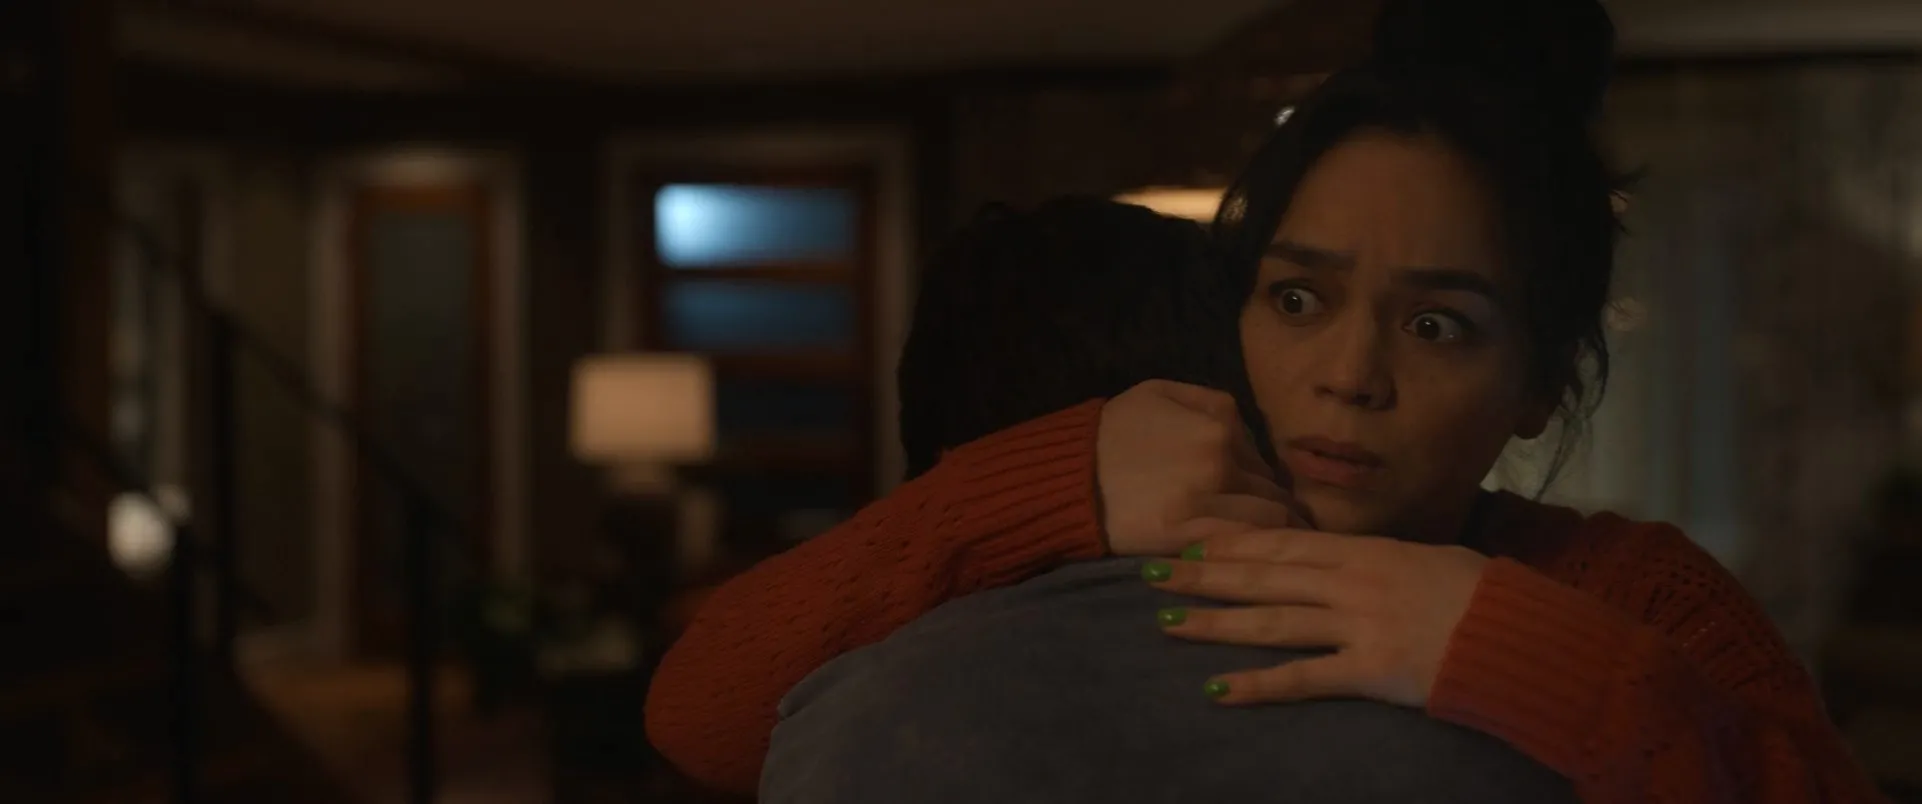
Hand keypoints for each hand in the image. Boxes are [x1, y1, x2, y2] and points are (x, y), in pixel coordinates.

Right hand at [1096, 381, 1308, 556]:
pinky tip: (1260, 560)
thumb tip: (1242, 430)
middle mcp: (1221, 459)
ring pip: (1270, 518)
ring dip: (1277, 531)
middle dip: (1276, 506)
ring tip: (1276, 547)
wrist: (1066, 476)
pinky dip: (1259, 550)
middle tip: (1278, 526)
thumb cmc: (1110, 431)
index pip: (1263, 456)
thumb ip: (1209, 401)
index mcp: (1218, 423)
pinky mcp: (1190, 535)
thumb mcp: (1157, 393)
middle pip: (1272, 489)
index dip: (1264, 478)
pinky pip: (1245, 543)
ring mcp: (1207, 499)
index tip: (1262, 495)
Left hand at [1146, 528, 1489, 707]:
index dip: (1232, 542)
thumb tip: (1342, 559)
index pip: (1283, 542)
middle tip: (1154, 572)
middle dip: (1205, 575)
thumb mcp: (1426, 559)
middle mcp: (1351, 582)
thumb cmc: (1482, 594)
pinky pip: (1302, 678)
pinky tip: (1217, 688)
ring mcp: (1357, 625)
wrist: (1519, 634)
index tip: (1189, 540)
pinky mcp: (1368, 670)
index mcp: (1365, 550)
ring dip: (1216, 623)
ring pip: (1271, 621)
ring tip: (1167, 623)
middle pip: (1264, 576)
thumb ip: (1377, 560)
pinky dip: (1258, 685)